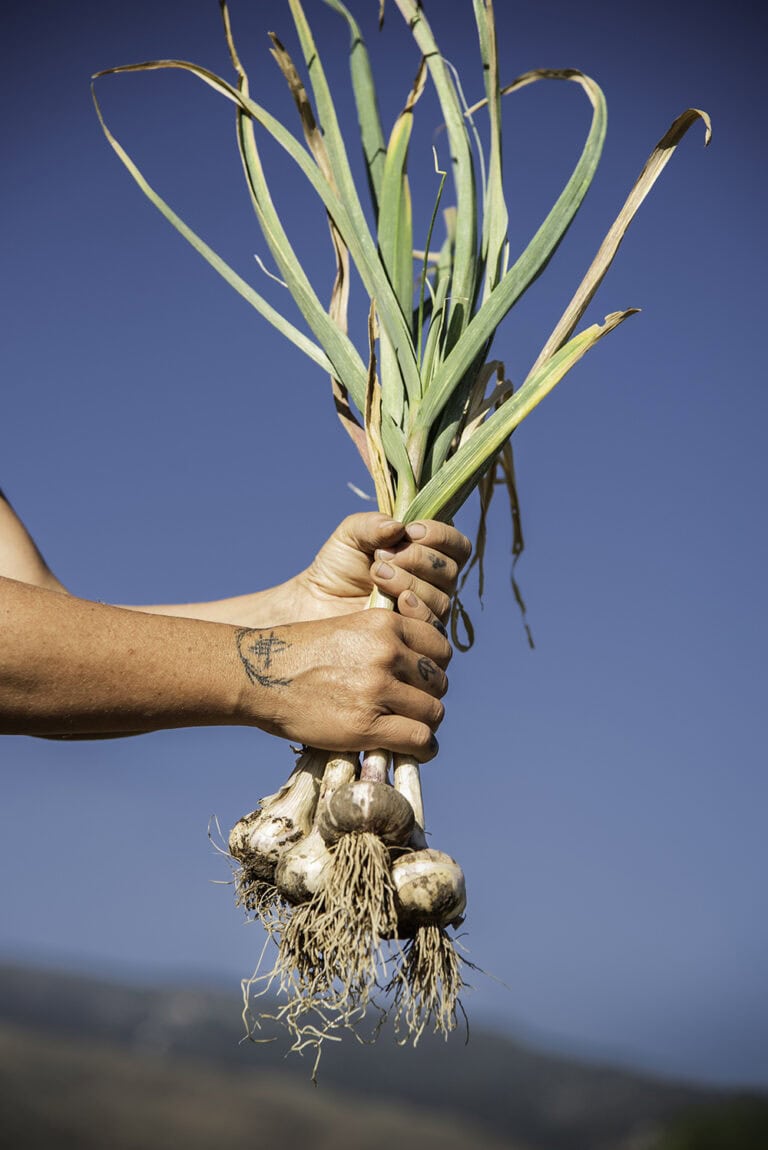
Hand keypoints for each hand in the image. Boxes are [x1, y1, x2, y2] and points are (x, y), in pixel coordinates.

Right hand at [235, 610, 450, 759]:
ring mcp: (378, 689)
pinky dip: (424, 749)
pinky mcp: (367, 725)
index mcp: (384, 623)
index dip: (433, 666)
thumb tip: (418, 671)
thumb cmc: (298, 654)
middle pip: (439, 680)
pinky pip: (420, 739)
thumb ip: (382, 643)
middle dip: (429, 696)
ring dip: (425, 723)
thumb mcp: (347, 630)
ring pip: (433, 711)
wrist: (258, 674)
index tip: (419, 680)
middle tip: (411, 708)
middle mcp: (387, 652)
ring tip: (411, 730)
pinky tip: (414, 750)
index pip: (438, 647)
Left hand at [290, 513, 470, 626]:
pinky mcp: (417, 638)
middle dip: (418, 558)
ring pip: (442, 598)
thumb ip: (373, 525)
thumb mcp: (351, 535)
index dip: (441, 535)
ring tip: (376, 573)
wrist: (317, 604)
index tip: (410, 531)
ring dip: (410, 582)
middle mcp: (435, 584)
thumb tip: (398, 527)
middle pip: (450, 570)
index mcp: (428, 555)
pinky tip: (394, 601)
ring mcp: (428, 612)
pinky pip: (432, 627)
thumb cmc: (338, 567)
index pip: (458, 546)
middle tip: (381, 556)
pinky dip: (417, 610)